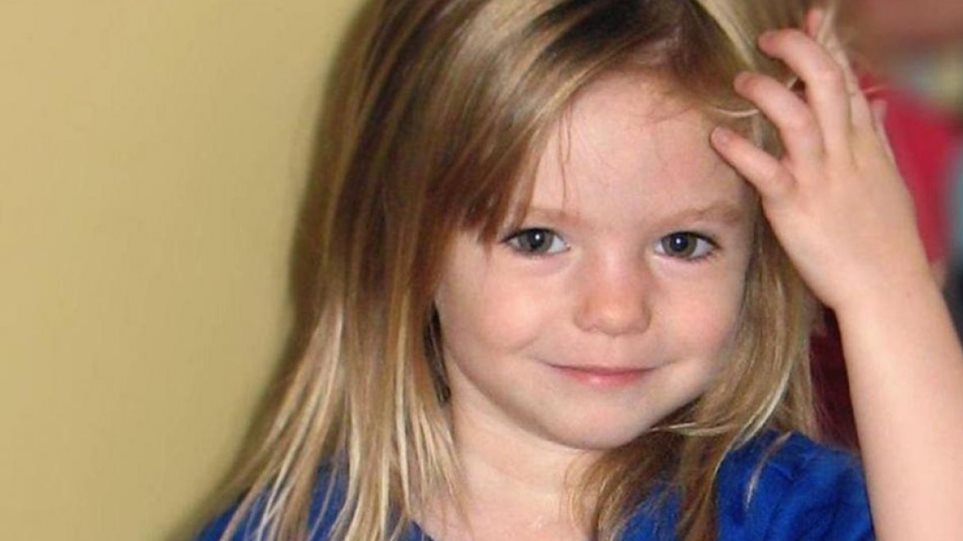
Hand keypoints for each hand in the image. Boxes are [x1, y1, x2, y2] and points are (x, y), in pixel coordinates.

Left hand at [709, 9, 932, 312]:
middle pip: (826, 84)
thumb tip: (874, 102)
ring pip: (797, 118)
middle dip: (799, 51)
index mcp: (864, 145)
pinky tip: (718, 136)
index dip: (828, 44)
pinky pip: (767, 170)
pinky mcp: (796, 207)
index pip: (846, 80)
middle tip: (770, 39)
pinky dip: (741, 150)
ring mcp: (821, 179)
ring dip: (767, 92)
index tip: (813, 17)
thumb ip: (874, 137)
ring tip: (741, 80)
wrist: (886, 287)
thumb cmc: (883, 238)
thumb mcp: (887, 179)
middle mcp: (845, 154)